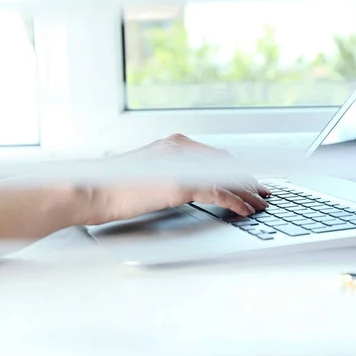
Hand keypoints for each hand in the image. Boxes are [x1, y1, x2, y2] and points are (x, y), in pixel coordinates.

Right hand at [81, 134, 270, 225]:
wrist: (91, 192)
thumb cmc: (114, 187)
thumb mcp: (148, 173)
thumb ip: (173, 172)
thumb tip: (195, 186)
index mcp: (174, 143)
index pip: (217, 155)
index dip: (238, 169)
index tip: (251, 181)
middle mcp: (181, 148)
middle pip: (228, 164)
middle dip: (249, 180)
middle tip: (264, 193)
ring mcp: (182, 164)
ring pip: (228, 178)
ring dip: (248, 193)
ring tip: (261, 204)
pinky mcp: (181, 183)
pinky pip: (219, 193)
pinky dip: (237, 203)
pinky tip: (245, 211)